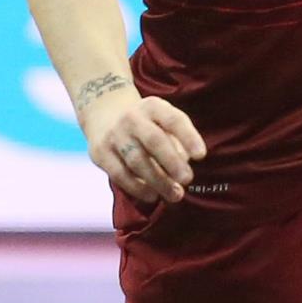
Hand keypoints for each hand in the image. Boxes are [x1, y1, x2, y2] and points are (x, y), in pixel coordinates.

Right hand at [80, 87, 206, 203]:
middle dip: (172, 162)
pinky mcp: (100, 153)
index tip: (201, 156)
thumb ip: (176, 139)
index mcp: (152, 107)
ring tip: (175, 195)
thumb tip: (184, 162)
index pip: (173, 120)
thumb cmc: (145, 123)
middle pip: (154, 140)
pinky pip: (120, 174)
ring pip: (137, 160)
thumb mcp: (161, 121)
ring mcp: (114, 135)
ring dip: (158, 181)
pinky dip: (137, 188)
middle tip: (187, 179)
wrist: (103, 113)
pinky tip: (153, 195)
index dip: (188, 137)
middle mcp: (132, 118)